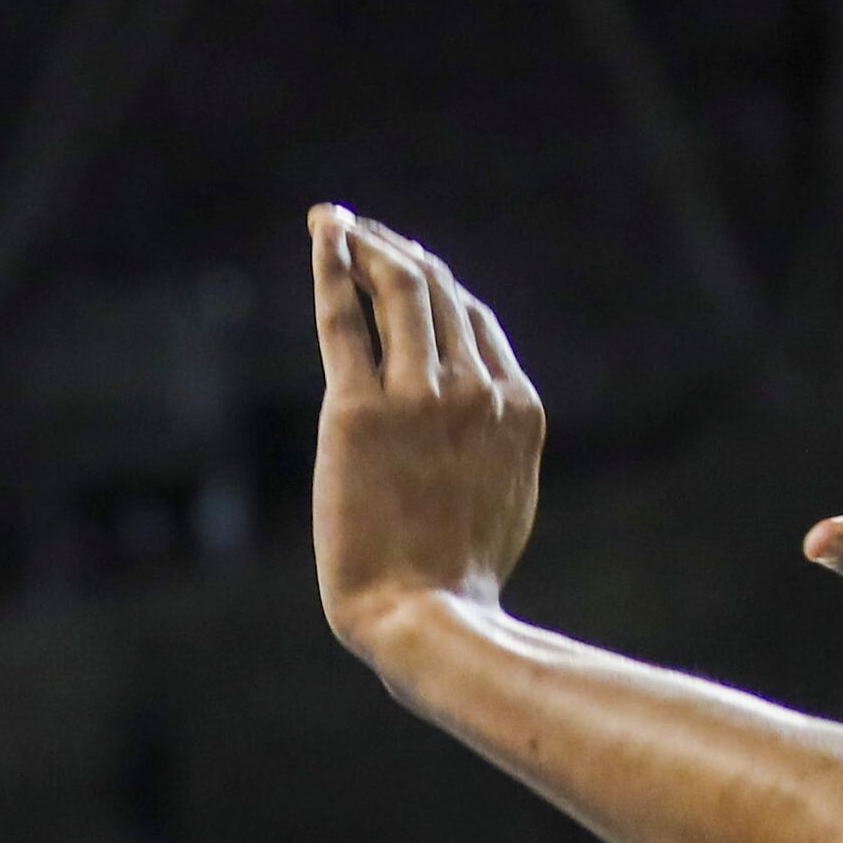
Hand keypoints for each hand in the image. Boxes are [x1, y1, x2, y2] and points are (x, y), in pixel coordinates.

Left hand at [309, 205, 543, 661]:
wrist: (428, 617)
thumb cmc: (460, 580)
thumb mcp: (505, 500)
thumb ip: (494, 446)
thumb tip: (474, 433)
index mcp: (519, 409)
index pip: (475, 320)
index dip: (439, 286)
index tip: (406, 269)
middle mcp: (476, 390)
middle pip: (439, 291)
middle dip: (401, 251)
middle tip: (366, 234)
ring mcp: (419, 397)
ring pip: (397, 289)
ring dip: (368, 245)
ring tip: (339, 225)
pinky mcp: (359, 411)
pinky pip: (344, 316)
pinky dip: (332, 261)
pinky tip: (323, 229)